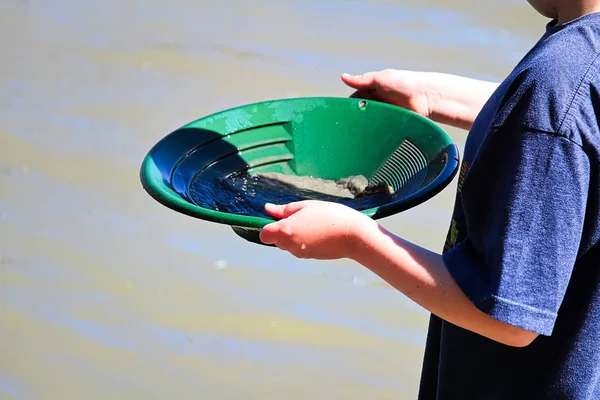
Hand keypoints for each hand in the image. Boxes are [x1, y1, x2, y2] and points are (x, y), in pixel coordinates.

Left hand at [259, 201, 372, 259]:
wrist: (353, 235)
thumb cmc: (330, 216)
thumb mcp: (306, 206)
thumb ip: (284, 210)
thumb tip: (267, 209)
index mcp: (286, 230)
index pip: (264, 234)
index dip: (268, 226)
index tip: (280, 218)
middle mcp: (290, 245)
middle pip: (276, 239)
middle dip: (284, 230)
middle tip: (302, 217)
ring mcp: (300, 253)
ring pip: (288, 244)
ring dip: (295, 235)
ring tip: (313, 224)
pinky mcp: (309, 258)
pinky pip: (299, 248)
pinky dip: (304, 241)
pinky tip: (319, 232)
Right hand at [342, 70, 498, 129]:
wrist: (426, 98)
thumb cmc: (404, 84)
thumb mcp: (380, 79)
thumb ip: (361, 80)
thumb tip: (342, 77)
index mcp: (375, 89)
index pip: (356, 97)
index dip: (348, 104)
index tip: (338, 112)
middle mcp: (379, 101)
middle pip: (361, 110)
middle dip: (354, 116)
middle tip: (344, 124)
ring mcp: (386, 113)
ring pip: (369, 120)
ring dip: (363, 124)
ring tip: (353, 131)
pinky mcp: (392, 123)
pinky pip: (379, 128)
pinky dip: (373, 131)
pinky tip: (365, 135)